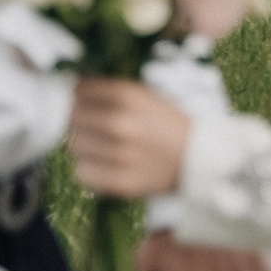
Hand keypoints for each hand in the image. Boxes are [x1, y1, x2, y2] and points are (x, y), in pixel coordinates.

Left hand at [70, 76, 191, 197]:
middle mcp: (122, 124)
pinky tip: (106, 165)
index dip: (80, 96)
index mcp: (129, 97)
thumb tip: (72, 88)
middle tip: (96, 126)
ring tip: (104, 146)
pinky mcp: (119, 182)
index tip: (86, 101)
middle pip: (73, 118)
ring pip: (74, 145)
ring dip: (85, 144)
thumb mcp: (145, 97)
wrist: (198, 160)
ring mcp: (120, 154)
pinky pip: (82, 173)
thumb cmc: (168, 125)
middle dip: (82, 120)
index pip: (80, 91)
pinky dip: (89, 169)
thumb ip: (109, 91)